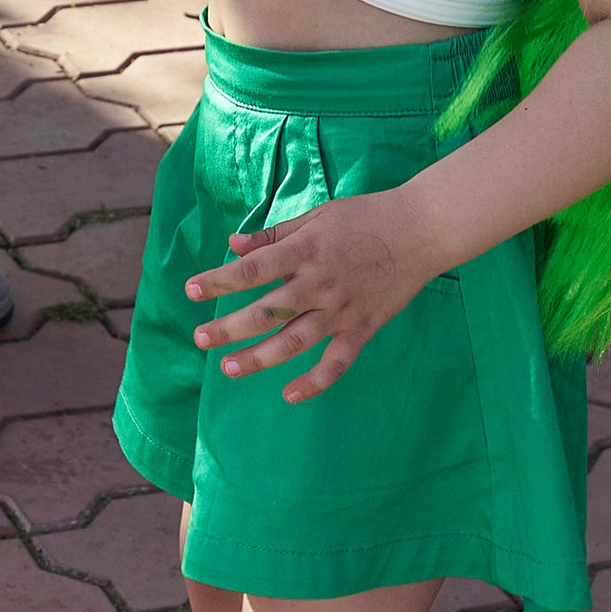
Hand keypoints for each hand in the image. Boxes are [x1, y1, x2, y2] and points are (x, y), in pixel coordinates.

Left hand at [186, 181, 450, 401]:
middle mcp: (319, 284)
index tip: (190, 289)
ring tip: (229, 368)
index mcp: (305, 250)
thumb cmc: (364, 217)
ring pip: (294, 341)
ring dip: (260, 357)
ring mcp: (341, 310)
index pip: (252, 269)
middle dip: (230, 327)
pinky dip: (314, 382)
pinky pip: (336, 363)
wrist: (420, 230)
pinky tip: (289, 395)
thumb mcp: (316, 216)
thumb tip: (233, 244)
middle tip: (200, 338)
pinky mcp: (362, 329)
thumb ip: (274, 234)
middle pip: (267, 311)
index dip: (219, 280)